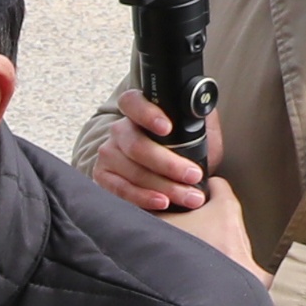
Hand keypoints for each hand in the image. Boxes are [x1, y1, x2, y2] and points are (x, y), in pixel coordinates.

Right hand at [92, 89, 210, 213]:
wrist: (165, 172)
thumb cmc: (182, 148)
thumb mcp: (194, 128)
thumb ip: (198, 117)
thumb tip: (203, 106)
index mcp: (138, 111)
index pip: (133, 103)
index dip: (147, 114)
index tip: (167, 128)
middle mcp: (119, 131)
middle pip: (137, 146)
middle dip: (168, 164)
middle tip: (193, 175)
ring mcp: (108, 154)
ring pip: (133, 172)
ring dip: (164, 186)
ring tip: (189, 197)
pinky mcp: (103, 177)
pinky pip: (121, 190)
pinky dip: (144, 198)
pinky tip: (163, 202)